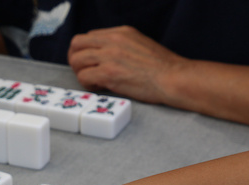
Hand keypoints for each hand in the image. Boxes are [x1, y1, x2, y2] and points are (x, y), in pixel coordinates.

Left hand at [67, 25, 188, 104]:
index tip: (91, 62)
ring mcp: (110, 56)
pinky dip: (87, 84)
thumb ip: (121, 46)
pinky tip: (100, 87)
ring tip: (94, 81)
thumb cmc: (161, 67)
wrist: (173, 78)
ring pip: (76, 60)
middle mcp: (113, 40)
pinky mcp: (108, 73)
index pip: (89, 36)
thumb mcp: (140, 45)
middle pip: (77, 44)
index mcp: (121, 32)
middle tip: (83, 71)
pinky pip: (83, 77)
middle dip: (75, 58)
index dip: (86, 51)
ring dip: (80, 72)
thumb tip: (105, 55)